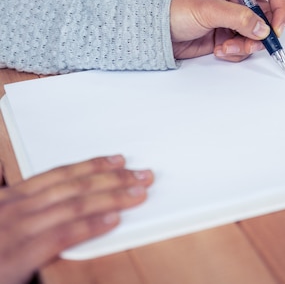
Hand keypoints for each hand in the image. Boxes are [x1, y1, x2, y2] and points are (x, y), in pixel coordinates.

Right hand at [0, 155, 153, 283]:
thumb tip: (26, 184)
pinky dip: (91, 225)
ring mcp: (16, 229)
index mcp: (10, 198)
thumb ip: (16, 203)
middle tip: (142, 173)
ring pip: (73, 204)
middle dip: (111, 177)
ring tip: (138, 191)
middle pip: (72, 185)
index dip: (91, 165)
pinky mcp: (18, 255)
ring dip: (111, 196)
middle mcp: (15, 207)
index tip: (118, 159)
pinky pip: (62, 234)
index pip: (59, 174)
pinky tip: (114, 219)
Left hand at [170, 0, 284, 60]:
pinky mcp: (227, 38)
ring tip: (227, 47)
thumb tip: (263, 27)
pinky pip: (243, 47)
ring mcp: (233, 21)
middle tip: (254, 42)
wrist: (155, 31)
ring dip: (246, 45)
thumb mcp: (208, 9)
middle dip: (262, 33)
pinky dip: (235, 52)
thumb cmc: (174, 9)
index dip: (280, 7)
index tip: (277, 27)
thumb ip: (238, 18)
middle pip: (268, 17)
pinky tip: (219, 49)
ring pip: (257, 36)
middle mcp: (237, 1)